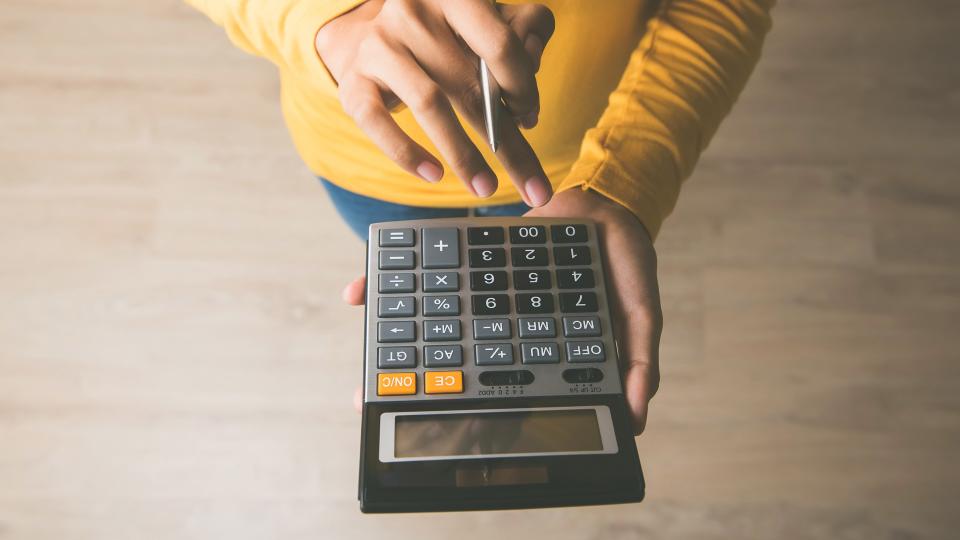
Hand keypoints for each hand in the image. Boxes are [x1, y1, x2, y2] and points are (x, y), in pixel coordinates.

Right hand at [316, 0, 555, 205]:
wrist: (375, 36)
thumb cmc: (444, 35)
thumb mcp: (488, 24)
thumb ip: (525, 34)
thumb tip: (531, 87)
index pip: (500, 45)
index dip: (523, 88)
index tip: (530, 117)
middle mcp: (412, 13)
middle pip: (470, 85)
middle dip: (507, 143)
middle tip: (533, 187)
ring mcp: (380, 46)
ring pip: (429, 104)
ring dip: (463, 154)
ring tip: (485, 187)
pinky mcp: (354, 82)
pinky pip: (379, 124)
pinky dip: (406, 154)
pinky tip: (433, 174)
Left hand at [341, 189, 661, 433]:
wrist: (607, 202)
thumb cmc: (626, 264)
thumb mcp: (642, 312)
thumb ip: (642, 361)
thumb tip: (637, 418)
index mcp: (541, 349)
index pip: (502, 391)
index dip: (471, 417)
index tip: (436, 437)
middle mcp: (507, 329)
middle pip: (455, 366)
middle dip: (415, 389)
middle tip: (371, 406)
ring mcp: (486, 299)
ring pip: (434, 327)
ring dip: (395, 343)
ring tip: (362, 372)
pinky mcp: (469, 265)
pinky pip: (432, 279)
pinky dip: (397, 286)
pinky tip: (358, 292)